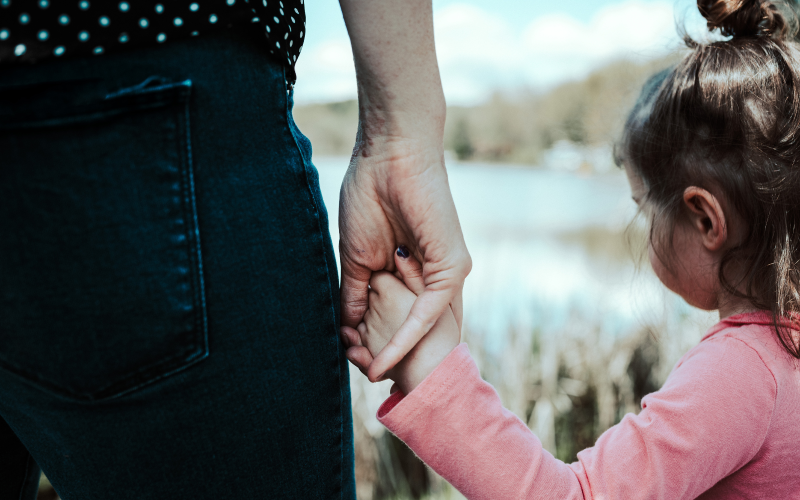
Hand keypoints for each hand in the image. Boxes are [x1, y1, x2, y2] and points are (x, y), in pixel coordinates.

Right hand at [338, 0, 470, 381]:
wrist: (387, 154)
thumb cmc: (369, 196)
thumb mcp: (357, 258)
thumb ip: (355, 294)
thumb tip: (346, 330)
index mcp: (413, 273)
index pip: (399, 319)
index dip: (376, 343)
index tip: (351, 361)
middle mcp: (435, 277)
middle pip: (414, 330)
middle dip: (387, 356)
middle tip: (360, 377)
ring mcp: (448, 273)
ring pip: (423, 327)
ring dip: (394, 354)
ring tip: (367, 376)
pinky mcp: (453, 267)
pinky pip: (429, 312)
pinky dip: (405, 337)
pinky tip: (382, 358)